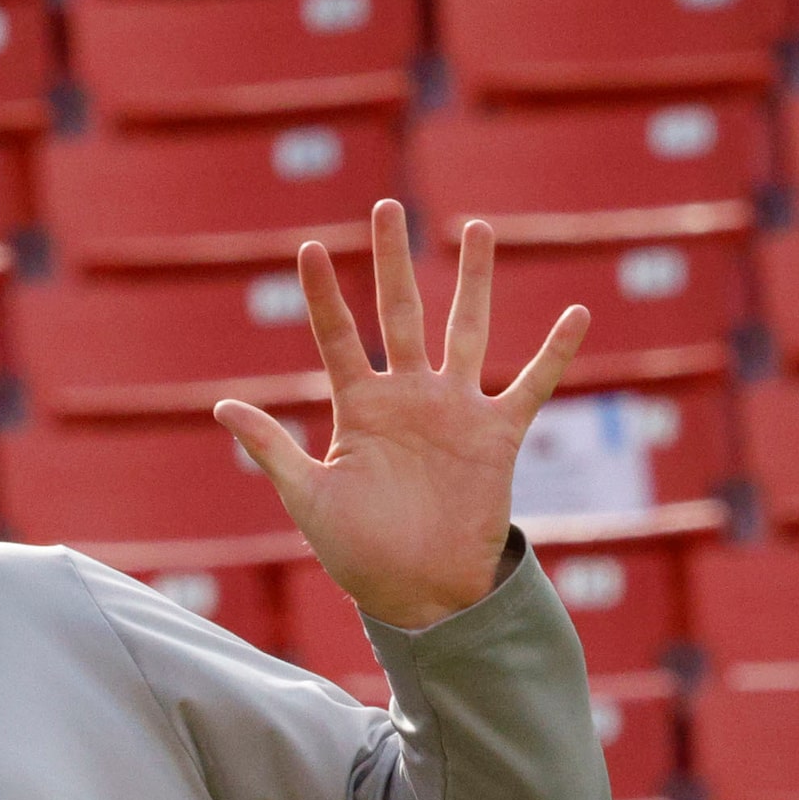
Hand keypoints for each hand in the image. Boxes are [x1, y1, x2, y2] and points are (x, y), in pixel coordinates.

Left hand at [215, 200, 587, 630]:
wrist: (417, 593)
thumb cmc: (357, 551)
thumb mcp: (308, 496)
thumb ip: (273, 446)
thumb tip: (221, 406)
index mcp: (358, 408)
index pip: (337, 337)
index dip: (323, 295)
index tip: (307, 248)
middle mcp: (407, 397)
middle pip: (400, 312)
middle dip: (391, 261)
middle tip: (385, 206)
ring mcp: (455, 410)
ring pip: (466, 329)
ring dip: (474, 280)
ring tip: (478, 227)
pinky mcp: (498, 435)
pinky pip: (532, 385)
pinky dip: (555, 352)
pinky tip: (577, 312)